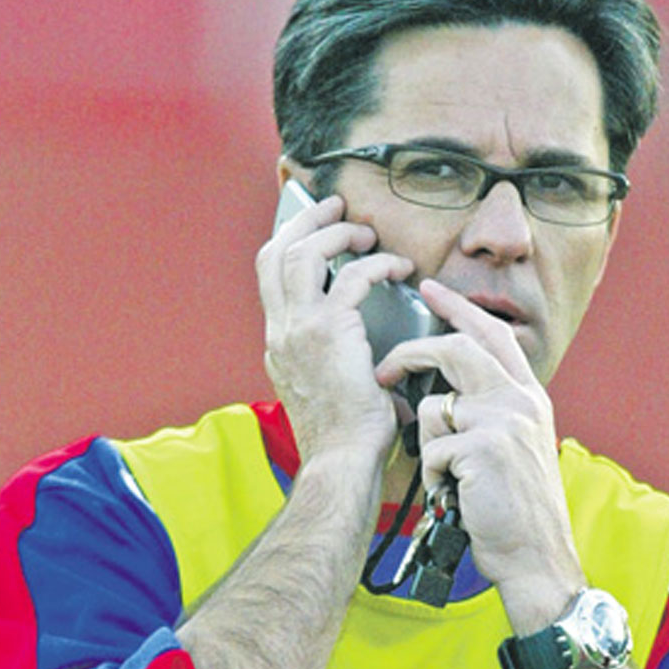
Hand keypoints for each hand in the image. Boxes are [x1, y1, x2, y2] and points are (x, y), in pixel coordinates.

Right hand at [257, 195, 414, 466]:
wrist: (342, 462)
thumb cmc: (346, 435)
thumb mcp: (326, 387)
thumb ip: (330, 355)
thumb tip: (358, 334)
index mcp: (278, 342)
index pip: (270, 275)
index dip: (290, 241)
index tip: (313, 225)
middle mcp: (280, 330)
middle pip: (275, 252)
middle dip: (305, 219)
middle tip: (334, 205)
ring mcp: (297, 330)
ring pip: (302, 253)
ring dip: (336, 233)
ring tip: (366, 233)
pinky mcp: (327, 332)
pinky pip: (350, 277)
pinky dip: (376, 264)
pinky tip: (398, 269)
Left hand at [375, 279, 586, 624]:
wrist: (536, 558)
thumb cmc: (514, 508)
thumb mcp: (514, 446)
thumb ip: (490, 411)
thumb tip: (445, 393)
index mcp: (528, 396)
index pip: (491, 334)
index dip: (458, 307)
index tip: (429, 288)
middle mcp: (521, 400)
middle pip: (456, 349)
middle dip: (411, 355)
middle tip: (384, 372)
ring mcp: (504, 421)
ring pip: (435, 405)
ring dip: (428, 445)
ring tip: (448, 476)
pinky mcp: (485, 448)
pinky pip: (431, 448)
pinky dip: (432, 477)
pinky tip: (453, 496)